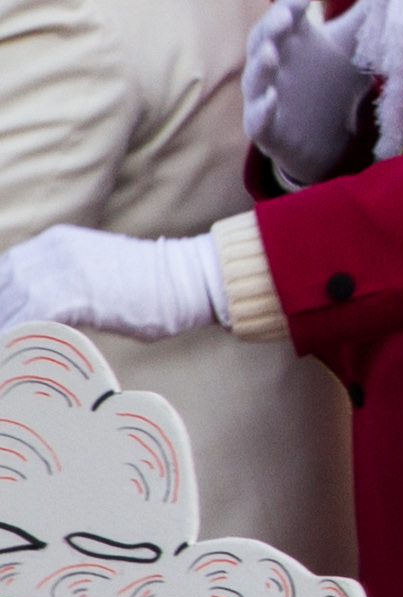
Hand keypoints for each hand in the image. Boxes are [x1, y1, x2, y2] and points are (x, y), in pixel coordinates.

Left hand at [0, 229, 225, 342]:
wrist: (189, 280)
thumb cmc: (153, 286)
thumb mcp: (96, 270)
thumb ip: (65, 280)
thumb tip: (37, 315)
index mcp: (55, 242)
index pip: (6, 273)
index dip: (4, 302)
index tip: (10, 324)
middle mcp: (52, 250)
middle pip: (3, 287)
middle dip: (5, 315)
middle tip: (11, 343)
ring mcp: (61, 269)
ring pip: (9, 305)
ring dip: (10, 329)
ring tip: (15, 353)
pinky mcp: (71, 293)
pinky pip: (27, 321)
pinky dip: (21, 339)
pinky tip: (24, 355)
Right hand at [242, 0, 371, 187]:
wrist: (325, 137)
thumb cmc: (333, 81)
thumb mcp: (352, 46)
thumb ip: (365, 15)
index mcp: (292, 41)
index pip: (286, 16)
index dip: (290, 3)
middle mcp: (273, 64)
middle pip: (263, 40)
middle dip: (271, 27)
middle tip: (285, 16)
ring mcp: (265, 95)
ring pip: (255, 78)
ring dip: (261, 66)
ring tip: (271, 54)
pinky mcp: (266, 128)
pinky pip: (257, 120)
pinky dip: (260, 110)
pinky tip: (270, 101)